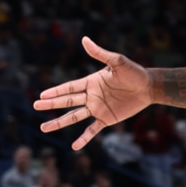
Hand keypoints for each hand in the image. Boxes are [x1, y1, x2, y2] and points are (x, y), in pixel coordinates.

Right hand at [33, 36, 152, 147]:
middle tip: (35, 106)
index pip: (69, 87)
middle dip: (51, 104)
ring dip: (59, 122)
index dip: (55, 91)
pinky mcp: (107, 119)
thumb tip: (84, 39)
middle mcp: (90, 96)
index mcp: (90, 82)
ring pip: (74, 117)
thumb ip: (100, 54)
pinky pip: (92, 130)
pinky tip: (74, 146)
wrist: (149, 87)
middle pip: (67, 101)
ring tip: (44, 128)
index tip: (42, 95)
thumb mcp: (117, 61)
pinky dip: (84, 138)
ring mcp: (97, 109)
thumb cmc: (134, 72)